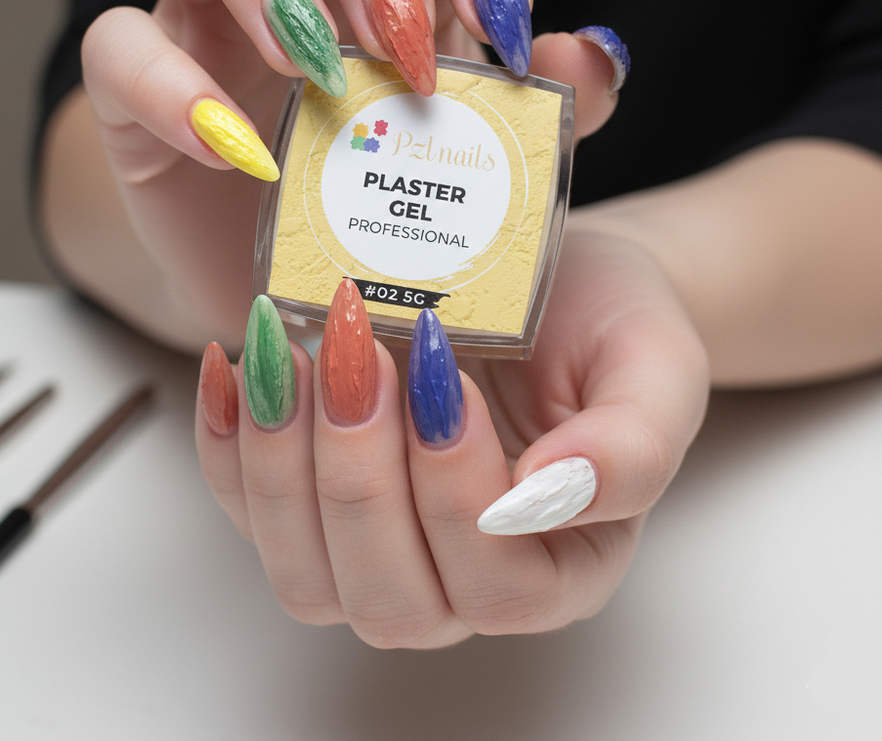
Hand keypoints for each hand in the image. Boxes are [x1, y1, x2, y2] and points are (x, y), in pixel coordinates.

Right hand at [52, 0, 617, 351]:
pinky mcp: (134, 93)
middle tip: (404, 40)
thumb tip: (599, 56)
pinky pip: (115, 47)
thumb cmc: (388, 214)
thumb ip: (540, 110)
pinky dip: (174, 88)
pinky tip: (239, 155)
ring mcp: (200, 13)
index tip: (502, 20)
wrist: (297, 298)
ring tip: (318, 70)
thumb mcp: (477, 167)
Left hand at [195, 228, 708, 647]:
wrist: (547, 285)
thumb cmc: (605, 325)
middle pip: (389, 596)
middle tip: (360, 353)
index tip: (441, 369)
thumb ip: (634, 444)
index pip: (498, 582)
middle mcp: (463, 583)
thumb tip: (555, 493)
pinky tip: (238, 367)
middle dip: (360, 475)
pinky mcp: (313, 506)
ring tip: (296, 354)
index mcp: (558, 568)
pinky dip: (228, 446)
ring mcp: (379, 551)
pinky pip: (248, 514)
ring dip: (284, 464)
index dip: (455, 489)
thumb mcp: (654, 366)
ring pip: (305, 574)